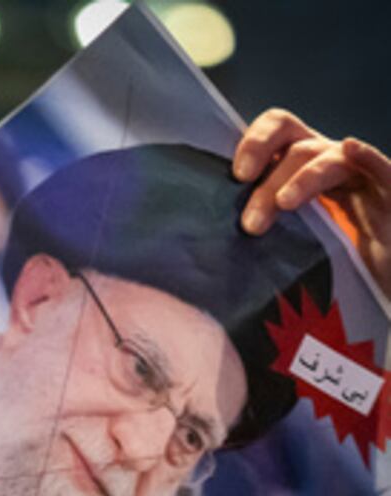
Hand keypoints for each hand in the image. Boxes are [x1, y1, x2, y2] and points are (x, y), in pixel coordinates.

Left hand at [233, 108, 390, 298]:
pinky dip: (367, 157)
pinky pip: (379, 169)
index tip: (236, 176)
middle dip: (270, 179)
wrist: (374, 283)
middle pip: (297, 149)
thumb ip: (255, 229)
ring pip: (329, 159)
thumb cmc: (324, 263)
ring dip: (302, 180)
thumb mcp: (282, 242)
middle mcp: (330, 163)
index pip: (278, 130)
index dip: (256, 142)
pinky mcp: (390, 192)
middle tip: (252, 222)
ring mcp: (362, 177)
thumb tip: (205, 243)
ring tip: (283, 206)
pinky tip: (351, 148)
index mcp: (301, 167)